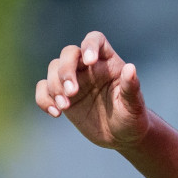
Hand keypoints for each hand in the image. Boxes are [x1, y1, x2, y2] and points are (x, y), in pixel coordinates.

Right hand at [34, 31, 147, 149]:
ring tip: (65, 107)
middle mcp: (88, 68)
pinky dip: (44, 99)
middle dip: (66, 70)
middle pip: (69, 53)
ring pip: (53, 68)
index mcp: (108, 63)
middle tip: (72, 92)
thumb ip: (131, 87)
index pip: (95, 40)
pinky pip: (43, 88)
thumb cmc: (132, 118)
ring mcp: (74, 80)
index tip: (89, 61)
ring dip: (54, 86)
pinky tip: (56, 113)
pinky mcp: (62, 96)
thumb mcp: (134, 105)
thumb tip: (130, 68)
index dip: (89, 45)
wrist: (121, 137)